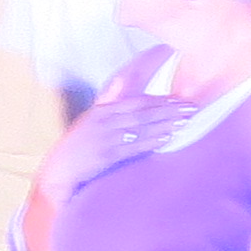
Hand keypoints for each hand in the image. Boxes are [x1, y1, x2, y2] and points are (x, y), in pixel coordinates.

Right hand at [44, 72, 190, 196]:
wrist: (59, 170)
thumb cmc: (77, 144)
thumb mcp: (90, 118)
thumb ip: (108, 100)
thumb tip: (121, 79)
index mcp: (101, 111)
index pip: (136, 102)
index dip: (160, 100)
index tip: (181, 99)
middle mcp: (103, 121)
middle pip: (142, 113)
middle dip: (169, 110)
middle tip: (192, 108)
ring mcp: (104, 138)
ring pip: (140, 128)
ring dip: (165, 124)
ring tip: (185, 122)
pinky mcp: (104, 155)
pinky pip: (132, 147)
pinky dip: (150, 142)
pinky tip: (166, 139)